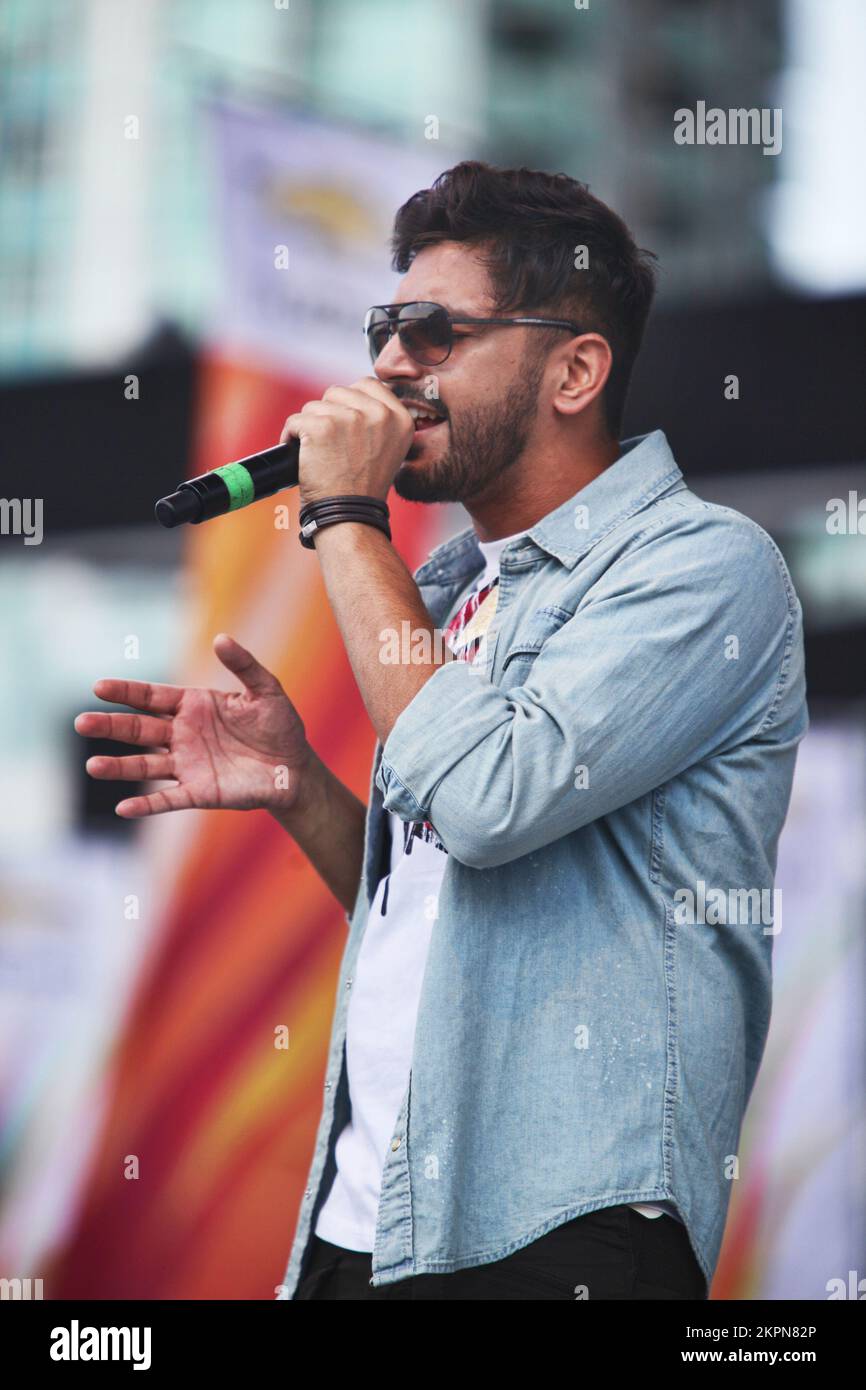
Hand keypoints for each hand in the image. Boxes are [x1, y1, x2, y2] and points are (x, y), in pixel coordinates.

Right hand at [74, 634, 310, 816]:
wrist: (296, 768)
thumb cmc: (279, 725)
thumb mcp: (266, 690)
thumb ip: (243, 665)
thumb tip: (220, 638)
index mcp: (193, 706)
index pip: (151, 697)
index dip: (126, 692)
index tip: (99, 688)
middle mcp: (182, 734)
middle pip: (138, 730)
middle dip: (111, 726)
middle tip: (82, 723)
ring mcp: (187, 765)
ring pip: (145, 765)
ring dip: (119, 767)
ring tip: (93, 766)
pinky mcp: (199, 792)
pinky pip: (168, 799)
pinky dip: (147, 805)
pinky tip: (124, 808)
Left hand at [280, 376, 413, 506]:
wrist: (348, 515)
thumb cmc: (363, 488)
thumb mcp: (388, 448)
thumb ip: (378, 418)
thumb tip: (354, 398)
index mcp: (400, 418)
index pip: (367, 384)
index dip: (349, 402)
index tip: (343, 426)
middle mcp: (379, 414)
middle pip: (338, 392)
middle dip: (328, 414)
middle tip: (331, 445)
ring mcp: (350, 418)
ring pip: (314, 405)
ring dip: (310, 427)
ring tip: (319, 454)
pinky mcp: (322, 426)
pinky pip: (295, 420)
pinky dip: (291, 437)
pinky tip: (301, 456)